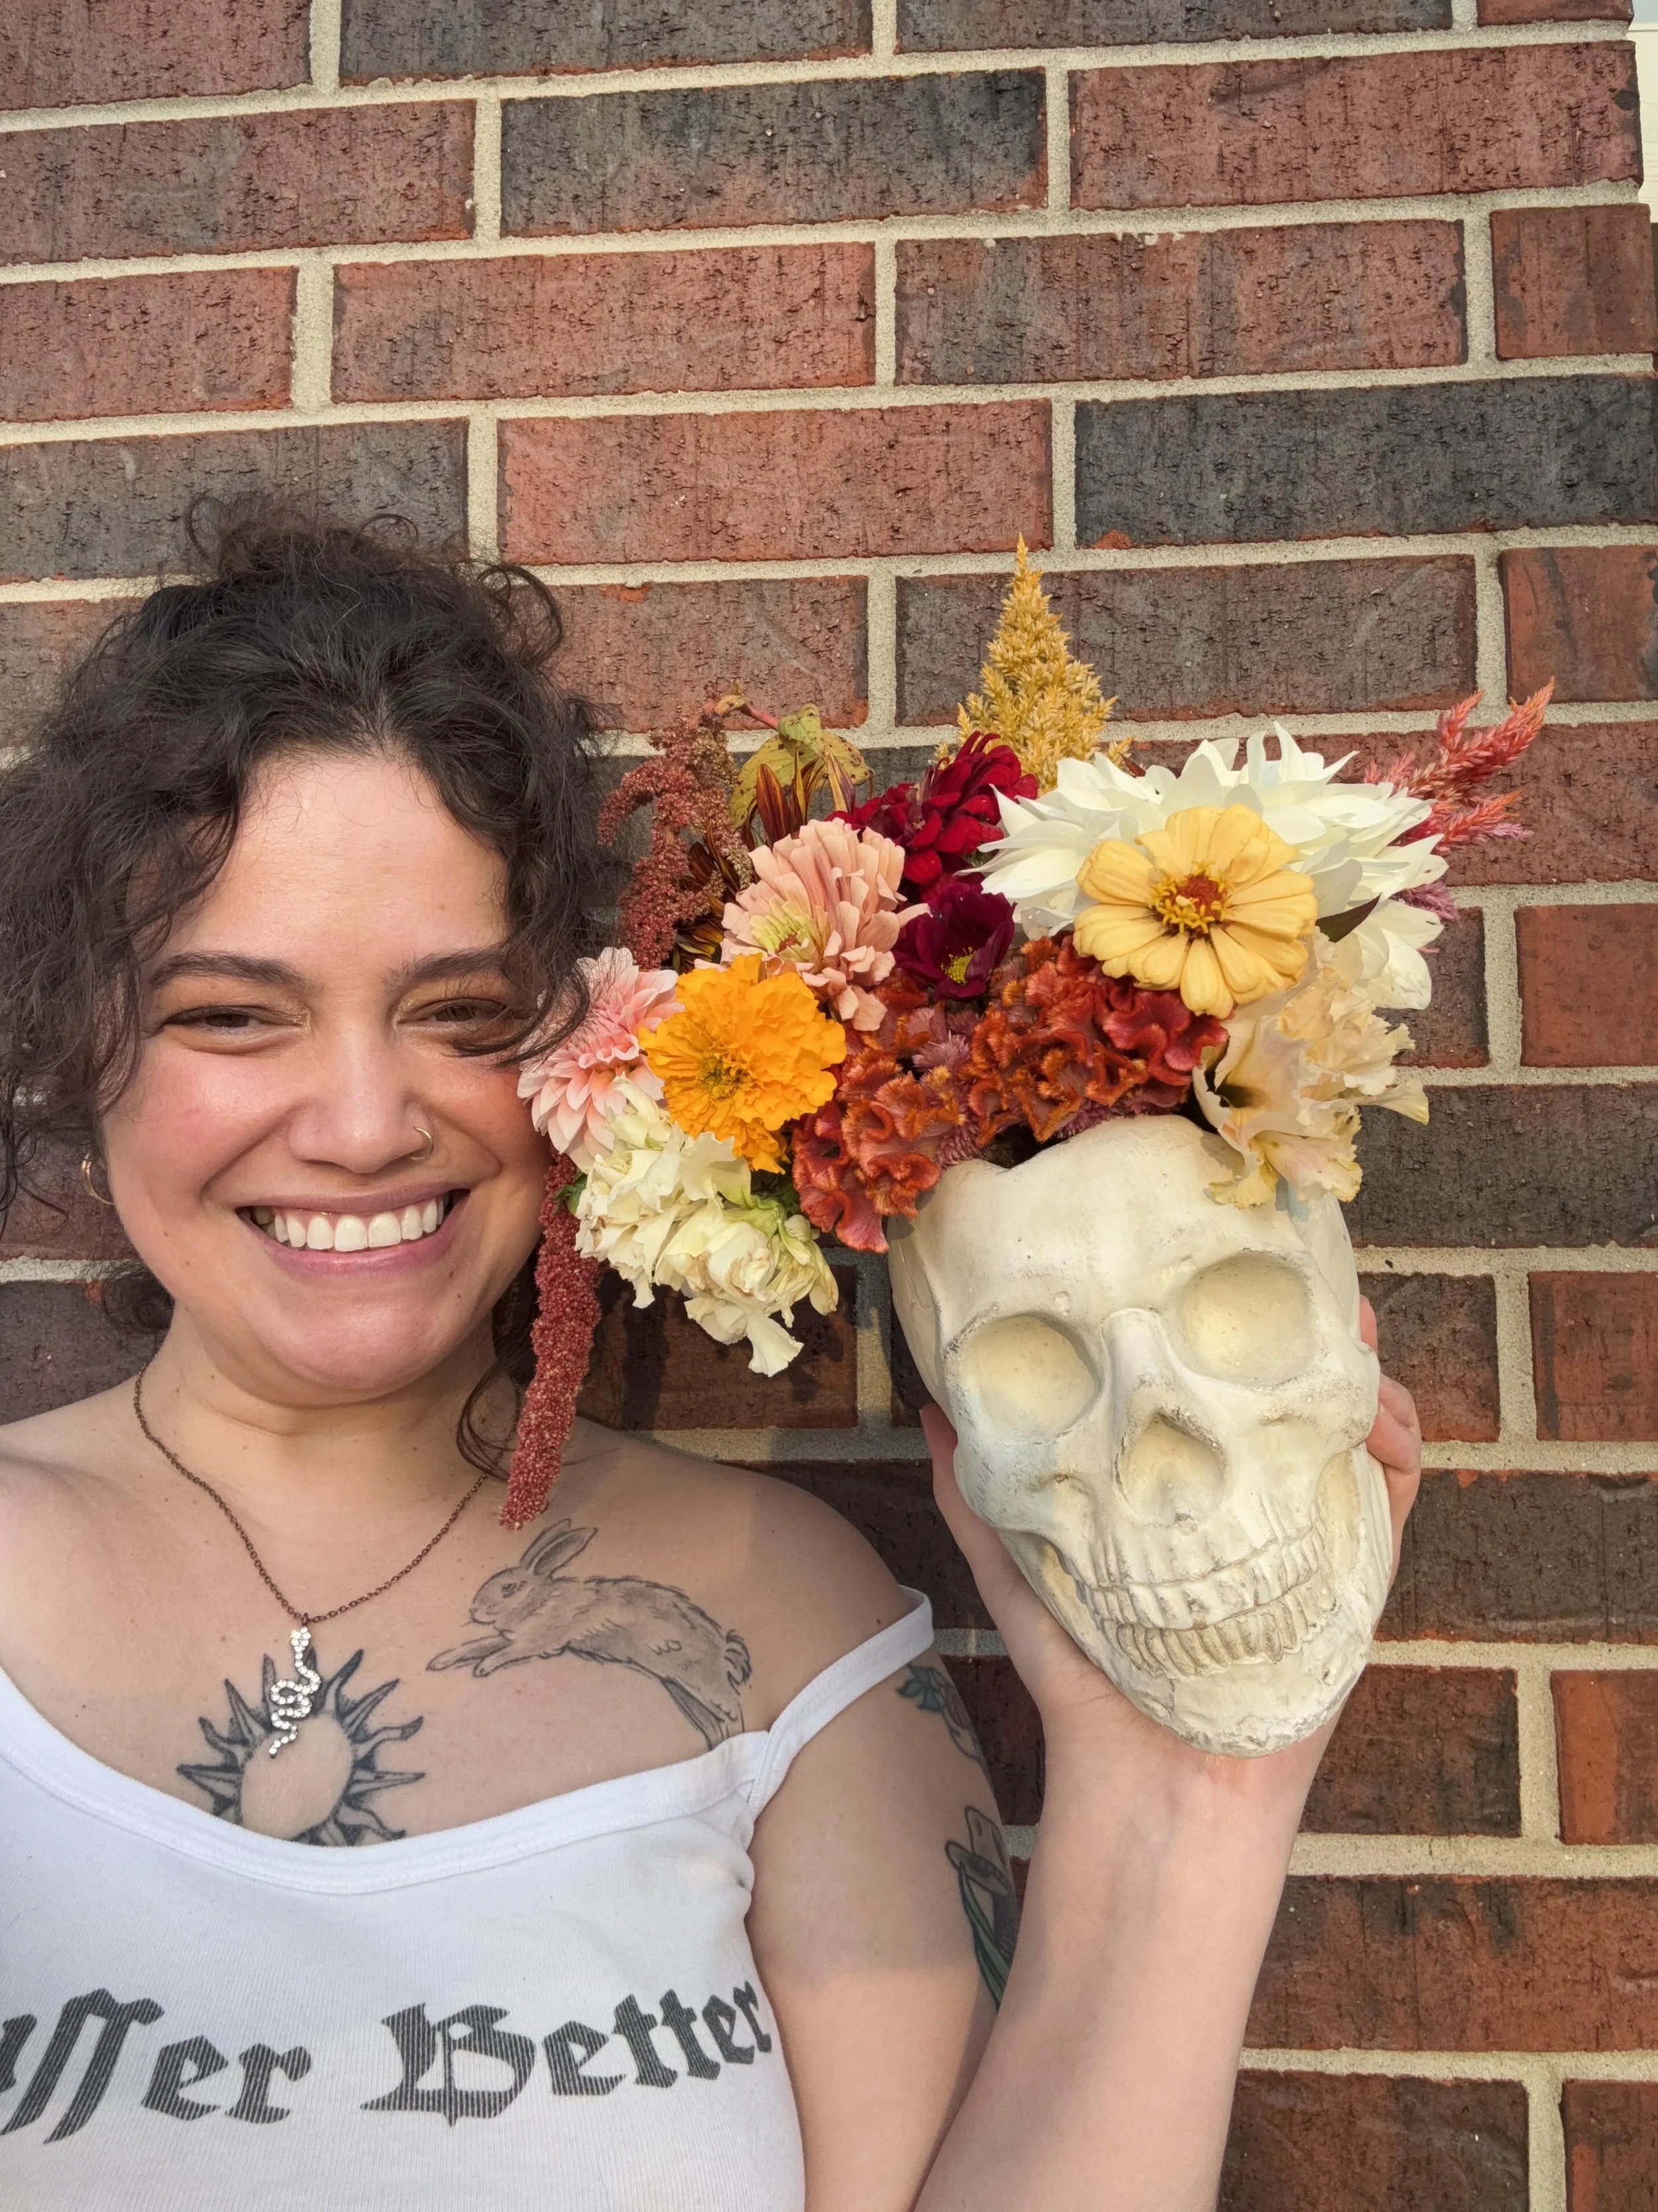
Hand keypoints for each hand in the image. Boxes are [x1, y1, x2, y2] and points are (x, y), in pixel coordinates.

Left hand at [921, 1313, 1424, 1809]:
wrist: (1150, 1782)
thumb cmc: (1083, 1678)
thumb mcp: (1019, 1567)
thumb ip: (975, 1494)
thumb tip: (930, 1410)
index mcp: (1182, 1482)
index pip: (1211, 1383)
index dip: (1221, 1322)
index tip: (1207, 1266)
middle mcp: (1251, 1493)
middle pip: (1290, 1386)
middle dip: (1302, 1319)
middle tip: (1295, 1267)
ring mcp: (1310, 1527)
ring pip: (1354, 1423)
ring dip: (1358, 1364)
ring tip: (1347, 1324)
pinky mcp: (1356, 1571)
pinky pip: (1396, 1491)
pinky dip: (1400, 1440)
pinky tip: (1373, 1410)